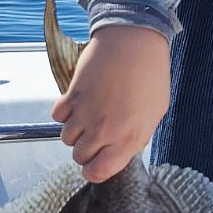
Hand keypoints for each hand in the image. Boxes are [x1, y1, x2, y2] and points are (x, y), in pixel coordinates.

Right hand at [51, 25, 171, 182]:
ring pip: (66, 138)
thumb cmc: (150, 75)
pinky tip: (81, 102)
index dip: (95, 171)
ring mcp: (85, 113)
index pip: (98, 172)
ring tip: (91, 116)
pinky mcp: (71, 95)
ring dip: (76, 131)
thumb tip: (121, 150)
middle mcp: (104, 130)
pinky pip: (58, 116)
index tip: (97, 164)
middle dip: (86, 150)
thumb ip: (137, 137)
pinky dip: (65, 113)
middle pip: (79, 157)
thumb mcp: (155, 113)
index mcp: (128, 139)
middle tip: (97, 136)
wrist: (134, 40)